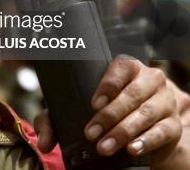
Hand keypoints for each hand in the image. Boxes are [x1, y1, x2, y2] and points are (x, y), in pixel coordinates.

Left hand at [34, 56, 182, 166]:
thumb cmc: (103, 109)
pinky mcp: (173, 124)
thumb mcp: (78, 108)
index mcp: (128, 67)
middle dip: (109, 116)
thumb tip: (43, 142)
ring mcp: (164, 101)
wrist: (140, 125)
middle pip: (132, 94)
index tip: (93, 103)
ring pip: (146, 114)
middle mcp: (150, 79)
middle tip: (91, 133)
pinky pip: (162, 131)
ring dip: (123, 132)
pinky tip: (131, 149)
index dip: (108, 84)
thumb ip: (55, 120)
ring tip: (104, 147)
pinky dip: (146, 141)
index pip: (121, 68)